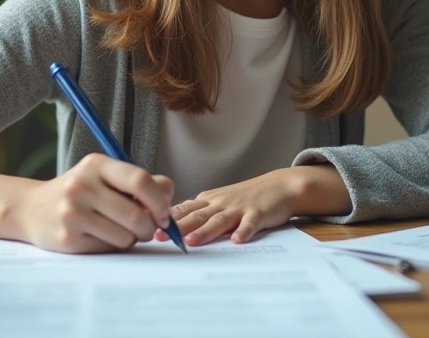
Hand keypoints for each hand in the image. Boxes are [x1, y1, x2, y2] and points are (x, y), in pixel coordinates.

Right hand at [9, 153, 174, 253]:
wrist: (30, 209)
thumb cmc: (78, 192)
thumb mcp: (104, 177)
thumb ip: (138, 182)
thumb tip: (169, 192)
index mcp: (96, 165)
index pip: (140, 181)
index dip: (160, 201)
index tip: (164, 214)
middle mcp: (82, 185)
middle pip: (136, 215)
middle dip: (149, 228)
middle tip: (146, 230)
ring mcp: (73, 213)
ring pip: (125, 236)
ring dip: (131, 239)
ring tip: (118, 230)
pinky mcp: (68, 238)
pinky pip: (108, 248)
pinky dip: (113, 246)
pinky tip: (100, 236)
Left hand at [157, 165, 350, 246]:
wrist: (279, 186)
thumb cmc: (247, 197)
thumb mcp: (220, 201)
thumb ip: (199, 212)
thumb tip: (172, 224)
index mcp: (209, 200)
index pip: (184, 210)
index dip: (167, 220)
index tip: (149, 228)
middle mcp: (221, 202)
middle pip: (197, 215)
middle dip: (178, 227)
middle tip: (161, 236)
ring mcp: (239, 207)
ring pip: (219, 220)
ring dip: (205, 230)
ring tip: (192, 241)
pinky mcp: (258, 213)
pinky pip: (250, 223)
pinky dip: (244, 231)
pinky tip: (237, 240)